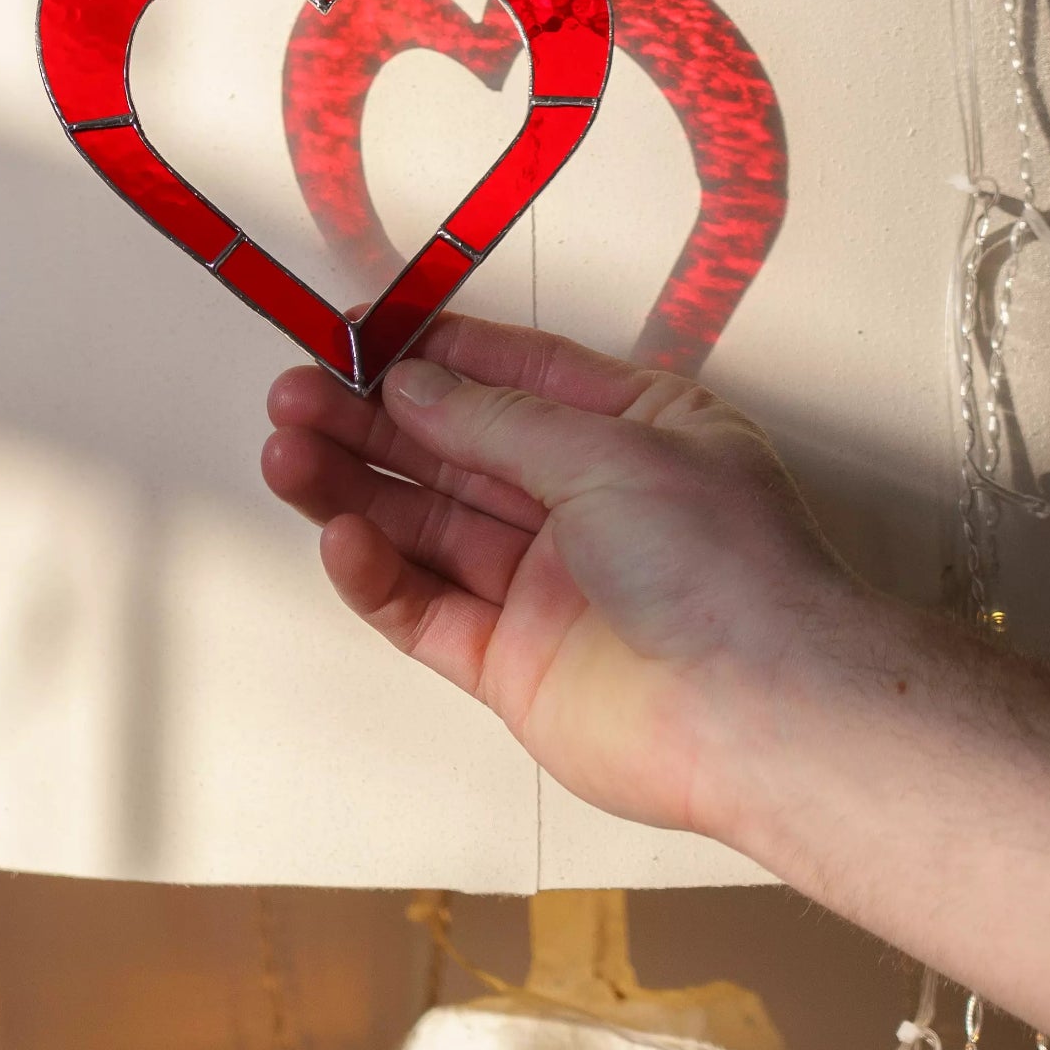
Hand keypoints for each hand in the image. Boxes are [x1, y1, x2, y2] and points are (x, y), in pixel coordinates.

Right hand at [262, 315, 853, 839]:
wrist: (764, 714)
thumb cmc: (723, 563)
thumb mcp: (611, 449)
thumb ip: (498, 420)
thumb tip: (414, 383)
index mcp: (630, 431)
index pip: (515, 376)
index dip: (435, 355)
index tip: (360, 334)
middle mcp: (583, 502)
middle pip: (454, 449)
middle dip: (370, 419)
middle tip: (294, 395)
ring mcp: (543, 584)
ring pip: (426, 523)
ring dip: (354, 487)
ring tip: (284, 453)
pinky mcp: (509, 661)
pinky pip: (425, 606)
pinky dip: (377, 571)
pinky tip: (338, 534)